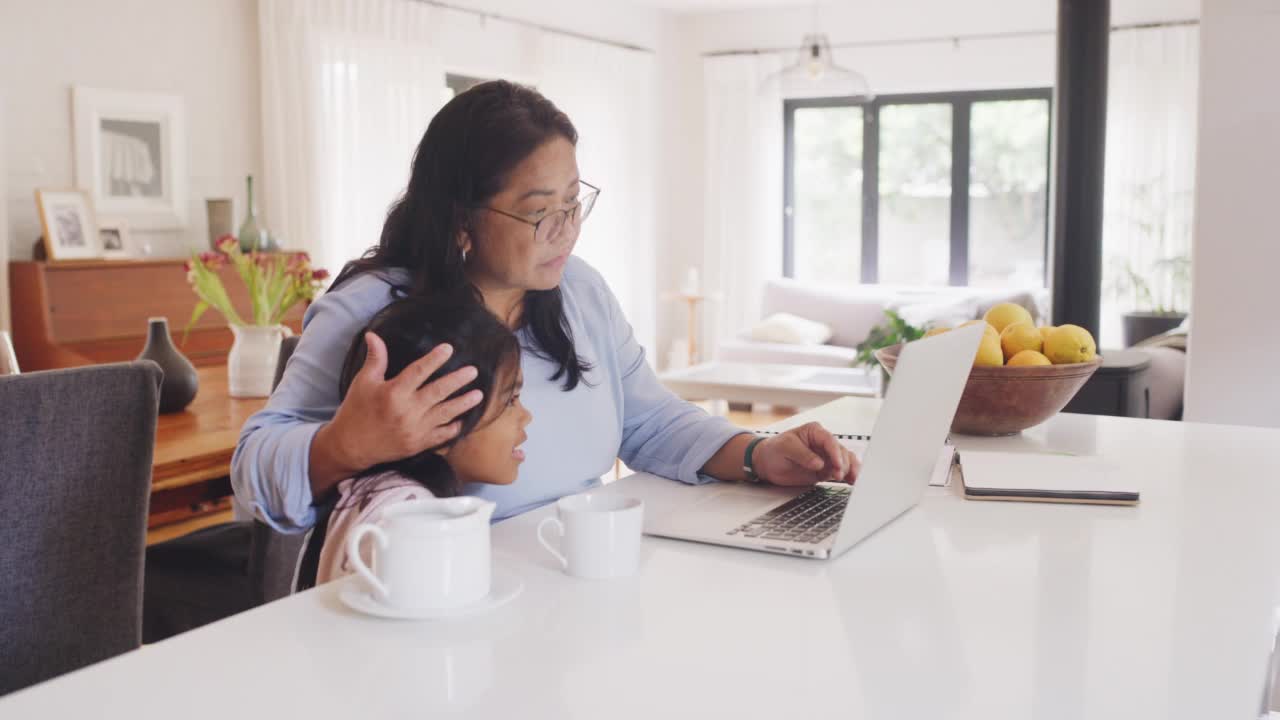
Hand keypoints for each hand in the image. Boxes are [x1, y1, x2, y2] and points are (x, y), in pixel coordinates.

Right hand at [323, 333, 484, 472]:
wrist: (350, 446)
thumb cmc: (356, 410)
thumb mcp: (363, 382)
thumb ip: (375, 359)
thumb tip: (374, 335)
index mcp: (393, 393)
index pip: (419, 371)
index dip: (435, 359)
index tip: (448, 349)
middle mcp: (406, 411)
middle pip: (438, 392)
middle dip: (458, 381)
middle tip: (473, 371)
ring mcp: (414, 429)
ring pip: (445, 414)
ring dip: (463, 404)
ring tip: (478, 394)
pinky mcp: (417, 444)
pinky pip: (441, 436)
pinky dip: (453, 428)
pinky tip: (462, 420)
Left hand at [751, 422, 859, 486]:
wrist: (767, 464)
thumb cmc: (774, 450)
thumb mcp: (785, 448)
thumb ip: (803, 455)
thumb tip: (819, 463)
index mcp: (814, 432)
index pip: (829, 440)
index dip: (835, 452)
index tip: (837, 464)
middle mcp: (823, 444)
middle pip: (841, 452)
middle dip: (843, 464)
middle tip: (838, 475)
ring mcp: (826, 457)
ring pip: (845, 462)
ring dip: (849, 470)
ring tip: (851, 480)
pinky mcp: (825, 470)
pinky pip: (840, 472)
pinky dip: (848, 477)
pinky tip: (853, 481)